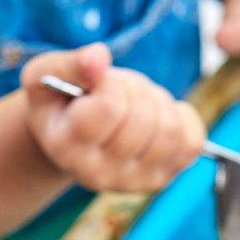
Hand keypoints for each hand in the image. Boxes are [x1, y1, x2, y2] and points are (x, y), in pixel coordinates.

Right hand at [21, 44, 204, 192]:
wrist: (70, 138)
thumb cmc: (59, 101)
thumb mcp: (48, 74)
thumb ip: (71, 64)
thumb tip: (100, 56)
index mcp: (67, 148)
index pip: (110, 108)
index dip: (111, 83)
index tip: (97, 83)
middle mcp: (99, 175)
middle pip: (143, 118)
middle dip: (134, 91)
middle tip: (116, 92)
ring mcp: (133, 182)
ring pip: (169, 129)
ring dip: (156, 101)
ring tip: (133, 103)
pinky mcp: (161, 179)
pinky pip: (192, 141)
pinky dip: (181, 117)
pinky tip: (156, 116)